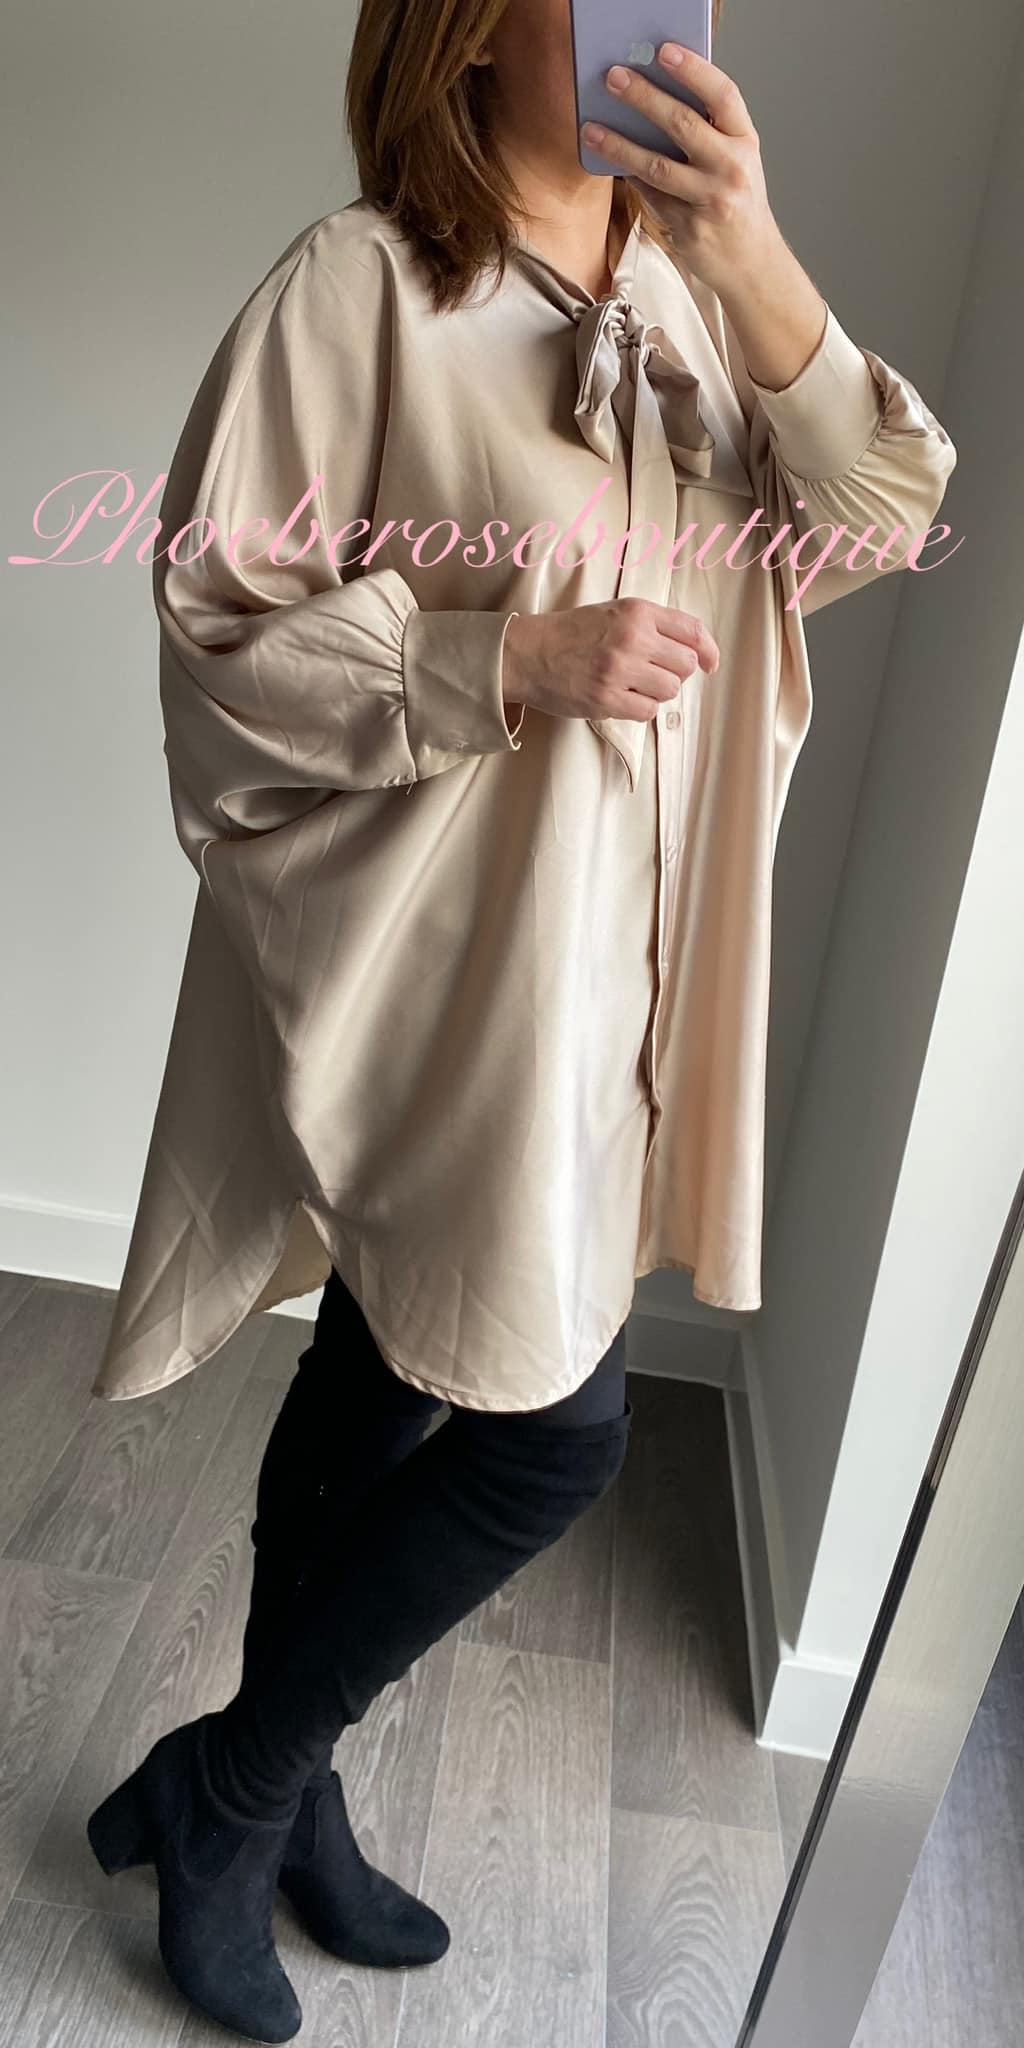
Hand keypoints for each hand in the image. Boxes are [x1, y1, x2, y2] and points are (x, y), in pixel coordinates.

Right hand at [502, 597, 718, 723]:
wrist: (529, 653)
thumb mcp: (615, 612)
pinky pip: (647, 712)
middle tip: (654, 674)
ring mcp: (619, 670)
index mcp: (637, 612)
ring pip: (669, 690)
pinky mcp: (606, 698)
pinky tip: (622, 698)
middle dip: (675, 673)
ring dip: (656, 692)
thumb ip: (653, 624)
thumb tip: (694, 649)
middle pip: (685, 665)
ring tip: (633, 685)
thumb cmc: (573, 634)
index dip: (708, 651)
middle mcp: (632, 638)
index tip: (709, 664)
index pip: (692, 631)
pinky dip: (640, 709)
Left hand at [580, 45, 784, 298]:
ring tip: (591, 129)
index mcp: (746, 142)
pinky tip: (609, 162)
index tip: (664, 52)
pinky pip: (651, 195)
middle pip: (683, 124)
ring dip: (619, 145)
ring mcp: (710, 200)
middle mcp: (732, 168)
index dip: (694, 70)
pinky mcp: (689, 227)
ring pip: (657, 165)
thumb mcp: (736, 161)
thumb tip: (655, 98)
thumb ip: (709, 132)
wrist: (751, 263)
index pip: (723, 95)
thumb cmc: (737, 204)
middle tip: (614, 78)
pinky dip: (630, 177)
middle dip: (644, 97)